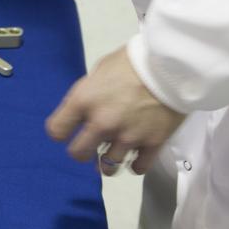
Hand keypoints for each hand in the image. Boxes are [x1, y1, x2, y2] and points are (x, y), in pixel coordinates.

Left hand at [45, 46, 184, 175]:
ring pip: (108, 166)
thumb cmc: (132, 60)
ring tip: (113, 153)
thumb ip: (90, 93)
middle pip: (78, 154)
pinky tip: (136, 156)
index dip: (60, 131)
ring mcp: (127, 137)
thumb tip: (87, 109)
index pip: (56, 130)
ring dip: (108, 161)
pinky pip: (138, 168)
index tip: (68, 130)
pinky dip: (136, 164)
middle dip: (81, 151)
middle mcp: (101, 123)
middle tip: (90, 146)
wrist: (172, 64)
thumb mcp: (100, 70)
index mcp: (84, 100)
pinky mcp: (152, 144)